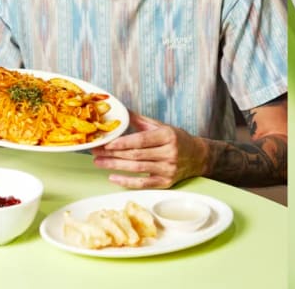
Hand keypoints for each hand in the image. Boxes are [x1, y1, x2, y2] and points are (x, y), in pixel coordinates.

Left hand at [90, 111, 208, 188]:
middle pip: (136, 154)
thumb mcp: (162, 126)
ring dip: (115, 166)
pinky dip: (126, 181)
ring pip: (137, 168)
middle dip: (113, 153)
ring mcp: (168, 169)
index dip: (123, 142)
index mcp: (168, 136)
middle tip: (96, 151)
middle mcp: (169, 153)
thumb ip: (140, 121)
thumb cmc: (178, 139)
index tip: (107, 142)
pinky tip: (113, 177)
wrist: (198, 157)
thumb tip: (121, 111)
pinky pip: (143, 183)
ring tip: (99, 162)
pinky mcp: (166, 182)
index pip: (141, 140)